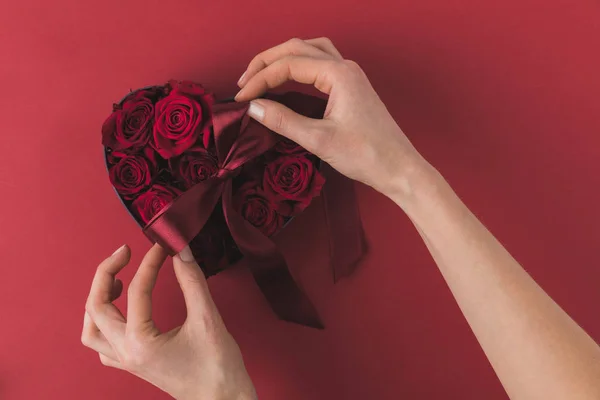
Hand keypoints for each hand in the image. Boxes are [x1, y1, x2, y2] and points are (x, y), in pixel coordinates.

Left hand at [81, 244, 256, 399]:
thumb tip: (181, 252)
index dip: (151, 262)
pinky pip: (103, 345)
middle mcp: (126, 353)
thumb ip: (192, 282)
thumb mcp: (207, 319)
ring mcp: (127, 362)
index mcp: (141, 343)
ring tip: (116, 280)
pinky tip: (121, 311)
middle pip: (97, 307)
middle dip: (106, 274)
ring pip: (92, 329)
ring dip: (97, 300)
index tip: (164, 245)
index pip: (138, 291)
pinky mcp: (134, 365)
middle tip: (125, 252)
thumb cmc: (218, 368)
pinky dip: (104, 324)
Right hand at [235, 37, 424, 196]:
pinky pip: (321, 63)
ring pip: (310, 50)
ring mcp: (350, 75)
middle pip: (297, 48)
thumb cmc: (366, 155)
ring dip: (283, 58)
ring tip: (262, 75)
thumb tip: (253, 108)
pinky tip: (289, 79)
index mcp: (339, 74)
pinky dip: (299, 65)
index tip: (241, 99)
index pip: (288, 65)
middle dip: (266, 62)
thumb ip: (284, 121)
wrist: (399, 168)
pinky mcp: (351, 87)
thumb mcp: (319, 140)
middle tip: (243, 83)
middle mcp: (345, 67)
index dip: (260, 80)